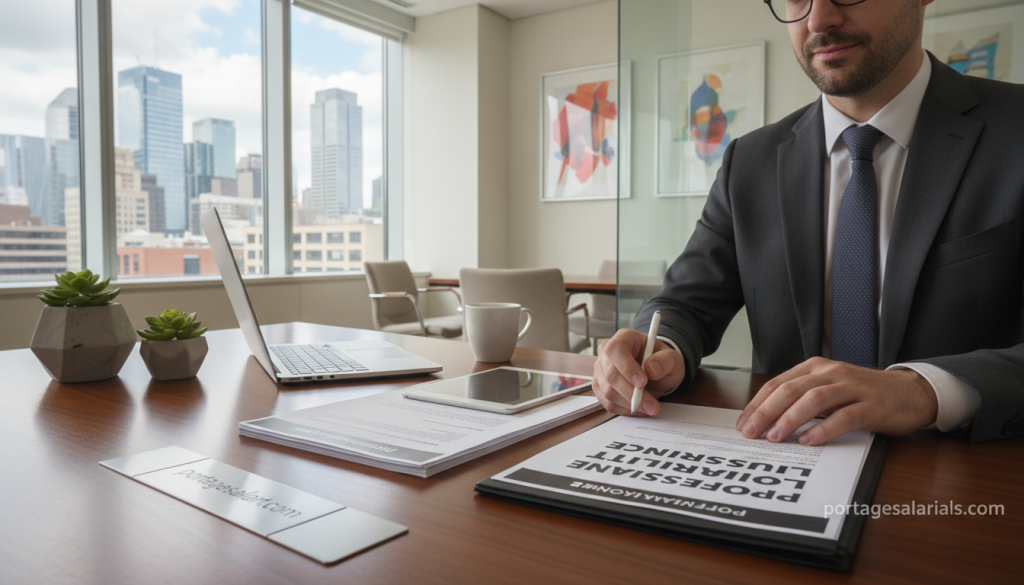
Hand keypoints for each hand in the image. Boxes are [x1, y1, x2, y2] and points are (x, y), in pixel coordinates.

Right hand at [593, 328, 684, 416]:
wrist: (656, 372)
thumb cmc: (661, 361)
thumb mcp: (672, 358)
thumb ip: (665, 361)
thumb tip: (651, 370)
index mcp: (623, 338)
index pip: (615, 350)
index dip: (626, 367)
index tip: (642, 382)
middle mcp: (607, 353)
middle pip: (610, 375)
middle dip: (631, 393)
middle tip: (652, 405)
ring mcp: (601, 371)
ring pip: (608, 392)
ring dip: (630, 404)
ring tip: (650, 407)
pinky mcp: (600, 387)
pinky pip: (608, 403)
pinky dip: (625, 409)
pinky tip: (640, 408)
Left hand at [736, 357, 938, 444]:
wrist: (911, 392)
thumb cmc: (865, 395)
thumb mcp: (829, 390)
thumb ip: (803, 400)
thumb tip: (767, 420)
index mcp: (816, 368)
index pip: (778, 383)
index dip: (758, 403)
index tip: (743, 423)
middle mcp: (831, 373)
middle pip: (791, 390)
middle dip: (766, 412)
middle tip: (751, 432)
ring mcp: (853, 388)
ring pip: (814, 400)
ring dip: (790, 419)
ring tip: (774, 436)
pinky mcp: (872, 405)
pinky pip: (844, 416)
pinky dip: (824, 429)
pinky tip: (809, 440)